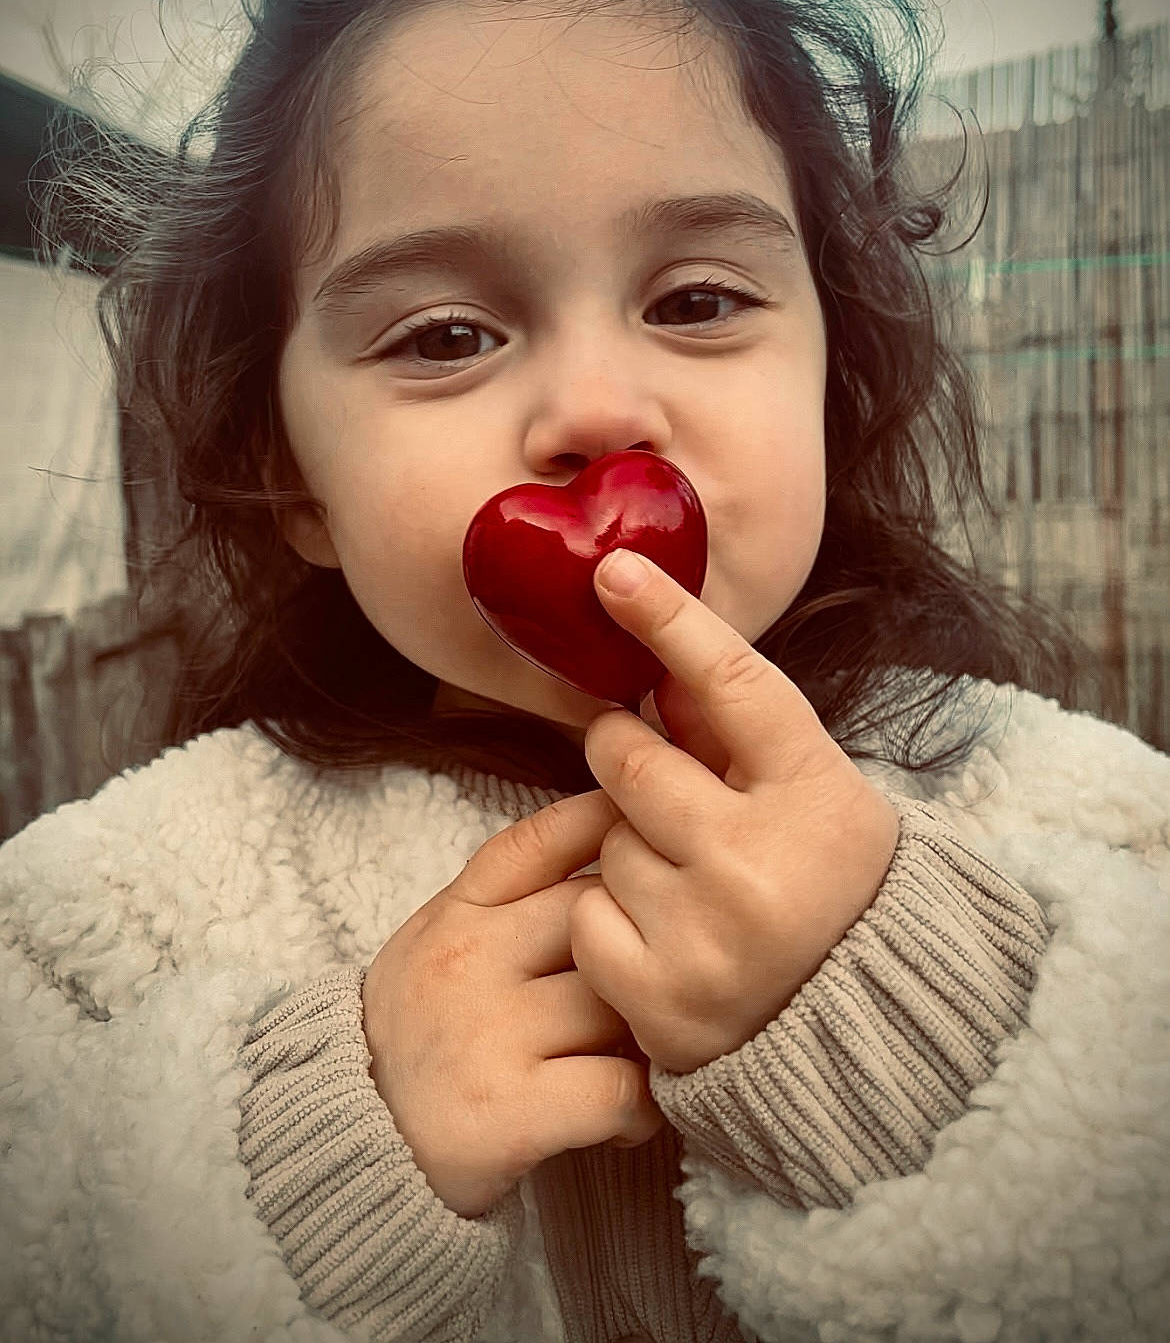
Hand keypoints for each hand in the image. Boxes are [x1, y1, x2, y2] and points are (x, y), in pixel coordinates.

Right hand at [362, 788, 665, 1216]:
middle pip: (600, 919)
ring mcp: (490, 1033)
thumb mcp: (436, 945)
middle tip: (666, 981)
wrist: (350, 1146)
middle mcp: (469, 961)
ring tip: (644, 1060)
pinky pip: (622, 1089)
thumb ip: (505, 900)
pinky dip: (642, 1109)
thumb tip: (607, 849)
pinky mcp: (510, 1112)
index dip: (602, 823)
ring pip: (621, 1003)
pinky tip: (625, 1117)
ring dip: (651, 1034)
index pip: (537, 844)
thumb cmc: (416, 1039)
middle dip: (647, 946)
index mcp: (454, 916)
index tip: (650, 828)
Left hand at [570, 548, 899, 1076]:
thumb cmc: (827, 887)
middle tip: (660, 786)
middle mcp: (761, 864)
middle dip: (626, 757)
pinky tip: (669, 942)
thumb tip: (653, 663)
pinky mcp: (660, 999)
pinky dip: (611, 923)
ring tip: (692, 892)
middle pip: (630, 760)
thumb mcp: (810, 798)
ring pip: (605, 841)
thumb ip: (735, 734)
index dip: (673, 621)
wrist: (861, 1032)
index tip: (615, 572)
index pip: (735, 685)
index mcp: (816, 799)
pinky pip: (585, 916)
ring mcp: (708, 938)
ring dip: (630, 851)